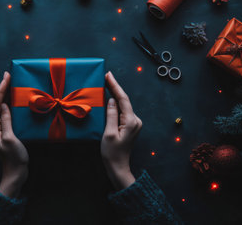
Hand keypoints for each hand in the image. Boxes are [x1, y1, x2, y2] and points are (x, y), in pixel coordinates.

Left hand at [0, 71, 28, 197]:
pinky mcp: (6, 131)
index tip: (6, 76)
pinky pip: (6, 114)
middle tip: (8, 74)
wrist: (16, 173)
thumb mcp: (10, 138)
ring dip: (6, 95)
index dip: (1, 89)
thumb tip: (4, 105)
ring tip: (11, 82)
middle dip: (2, 89)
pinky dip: (10, 104)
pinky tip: (15, 99)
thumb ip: (6, 121)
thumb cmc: (13, 157)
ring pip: (1, 107)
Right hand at [102, 71, 141, 189]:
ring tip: (106, 84)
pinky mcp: (130, 126)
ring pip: (123, 105)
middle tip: (106, 76)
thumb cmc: (112, 153)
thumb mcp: (108, 133)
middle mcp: (135, 120)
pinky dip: (116, 104)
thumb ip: (111, 115)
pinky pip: (122, 111)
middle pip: (124, 100)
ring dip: (115, 95)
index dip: (115, 86)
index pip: (123, 99)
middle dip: (115, 88)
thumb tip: (112, 100)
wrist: (118, 167)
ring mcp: (134, 123)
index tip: (108, 75)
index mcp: (131, 121)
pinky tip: (109, 98)